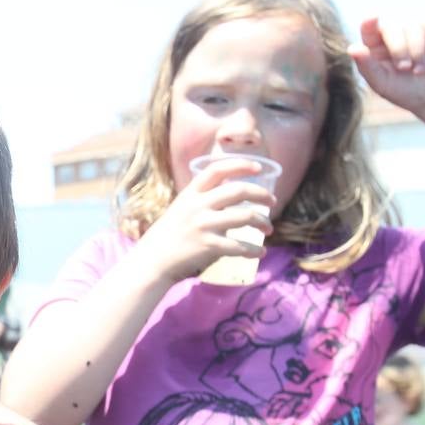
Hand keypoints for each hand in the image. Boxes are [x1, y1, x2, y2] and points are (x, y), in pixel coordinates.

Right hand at [133, 157, 273, 282]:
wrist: (153, 259)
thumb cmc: (169, 234)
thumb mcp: (181, 208)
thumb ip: (202, 199)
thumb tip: (231, 195)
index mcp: (191, 193)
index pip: (217, 170)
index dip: (240, 165)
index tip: (258, 167)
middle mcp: (198, 206)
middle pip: (238, 190)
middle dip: (261, 194)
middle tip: (272, 202)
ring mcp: (203, 225)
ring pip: (245, 217)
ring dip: (263, 222)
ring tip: (269, 228)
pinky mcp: (208, 246)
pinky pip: (239, 246)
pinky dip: (254, 250)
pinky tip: (260, 252)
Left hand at [350, 19, 424, 122]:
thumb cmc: (404, 90)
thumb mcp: (382, 83)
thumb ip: (367, 67)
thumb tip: (352, 48)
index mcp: (376, 43)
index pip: (369, 28)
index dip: (369, 22)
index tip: (370, 19)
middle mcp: (396, 30)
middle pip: (393, 27)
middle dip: (399, 49)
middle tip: (404, 68)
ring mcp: (419, 26)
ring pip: (415, 26)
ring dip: (417, 53)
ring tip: (419, 70)